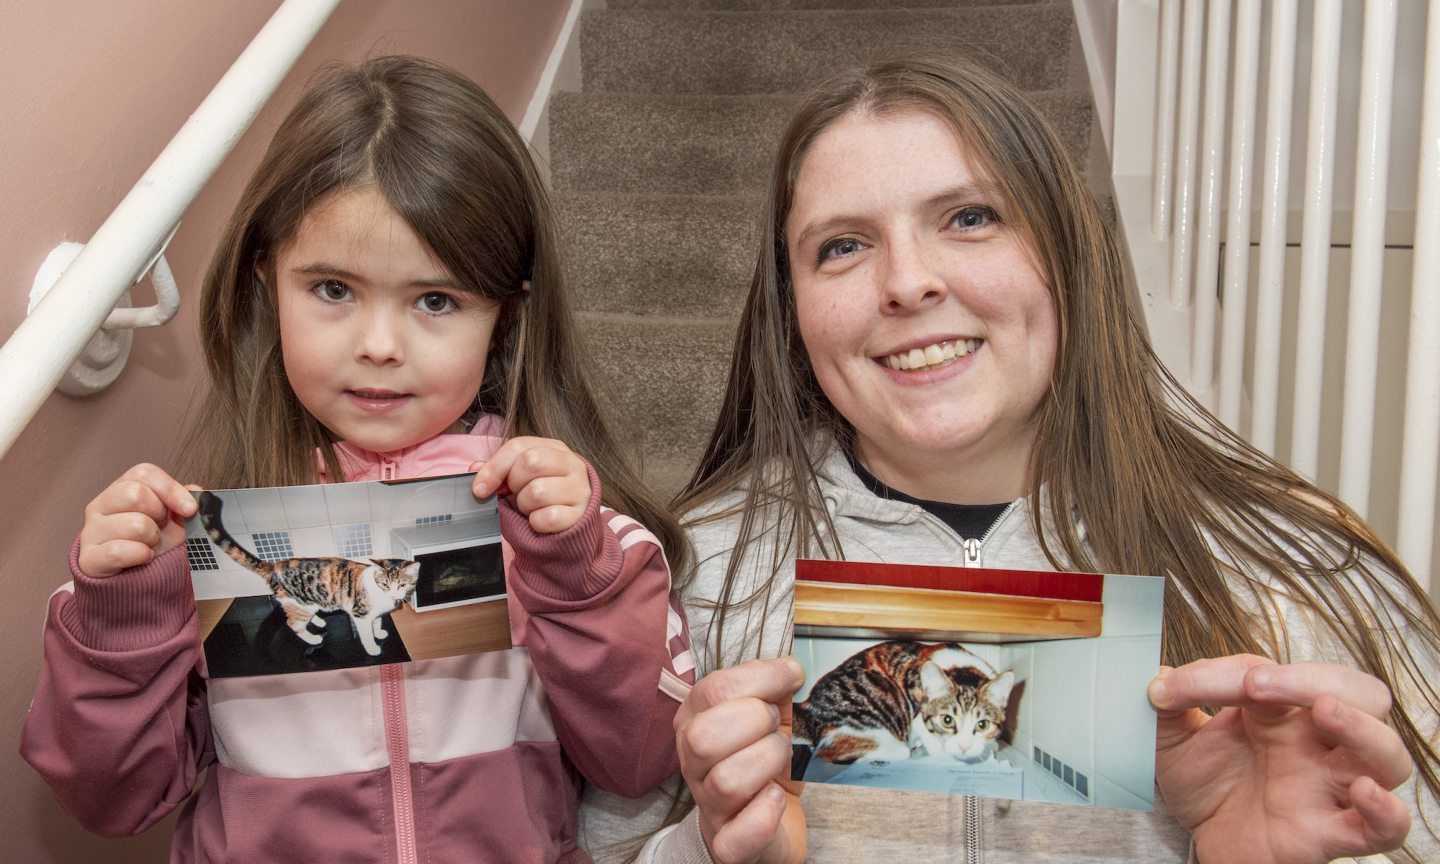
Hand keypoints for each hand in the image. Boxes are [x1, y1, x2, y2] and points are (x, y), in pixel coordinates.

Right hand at [78, 463, 197, 577]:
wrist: (133, 578)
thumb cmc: (151, 542)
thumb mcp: (173, 520)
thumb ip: (185, 502)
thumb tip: (196, 491)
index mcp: (121, 489)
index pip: (144, 473)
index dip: (171, 489)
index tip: (189, 509)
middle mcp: (101, 505)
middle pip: (135, 494)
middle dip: (158, 515)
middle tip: (159, 528)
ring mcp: (91, 531)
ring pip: (134, 524)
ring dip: (152, 539)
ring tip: (149, 545)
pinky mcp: (89, 558)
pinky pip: (119, 551)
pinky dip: (141, 556)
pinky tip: (143, 558)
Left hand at [470, 437, 589, 533]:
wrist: (569, 520)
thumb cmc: (541, 493)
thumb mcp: (518, 477)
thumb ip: (498, 470)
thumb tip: (475, 467)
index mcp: (553, 448)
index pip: (518, 446)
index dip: (494, 468)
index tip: (480, 489)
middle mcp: (571, 463)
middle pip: (530, 463)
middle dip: (514, 484)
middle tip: (517, 494)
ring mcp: (579, 488)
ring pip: (537, 492)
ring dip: (524, 506)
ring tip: (530, 507)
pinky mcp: (580, 513)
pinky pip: (547, 518)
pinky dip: (536, 523)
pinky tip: (540, 520)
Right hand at [676, 657, 807, 863]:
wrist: (769, 826)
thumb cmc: (765, 763)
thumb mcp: (770, 718)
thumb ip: (774, 690)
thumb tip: (790, 669)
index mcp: (696, 721)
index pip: (714, 690)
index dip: (760, 678)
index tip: (792, 677)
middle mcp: (693, 763)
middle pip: (705, 736)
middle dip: (755, 722)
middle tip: (776, 727)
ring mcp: (708, 806)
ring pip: (727, 781)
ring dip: (767, 762)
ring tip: (781, 758)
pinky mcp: (728, 845)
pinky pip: (738, 836)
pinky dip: (765, 814)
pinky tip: (776, 798)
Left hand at [1150, 654, 1413, 863]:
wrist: (1205, 842)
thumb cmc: (1205, 785)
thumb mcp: (1173, 740)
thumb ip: (1166, 706)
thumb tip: (1155, 677)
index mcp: (1281, 709)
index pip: (1273, 673)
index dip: (1223, 673)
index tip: (1172, 688)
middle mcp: (1316, 742)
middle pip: (1359, 695)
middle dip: (1318, 679)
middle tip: (1263, 683)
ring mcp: (1330, 787)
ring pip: (1387, 754)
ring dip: (1363, 729)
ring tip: (1326, 713)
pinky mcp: (1333, 833)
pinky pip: (1386, 827)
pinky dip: (1386, 810)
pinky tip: (1363, 792)